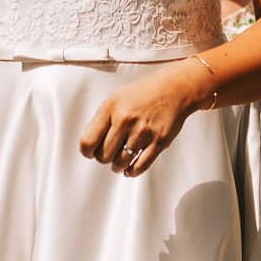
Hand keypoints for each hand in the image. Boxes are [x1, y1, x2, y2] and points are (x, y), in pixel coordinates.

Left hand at [79, 63, 206, 178]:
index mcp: (111, 108)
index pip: (88, 140)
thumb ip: (102, 118)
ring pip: (120, 163)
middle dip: (104, 158)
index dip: (87, 151)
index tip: (90, 152)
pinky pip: (139, 166)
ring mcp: (142, 132)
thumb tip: (90, 142)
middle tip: (107, 155)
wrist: (173, 89)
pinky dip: (131, 172)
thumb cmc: (144, 93)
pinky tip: (129, 169)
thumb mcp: (115, 97)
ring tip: (118, 162)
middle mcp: (125, 120)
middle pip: (103, 155)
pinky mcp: (158, 142)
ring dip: (117, 166)